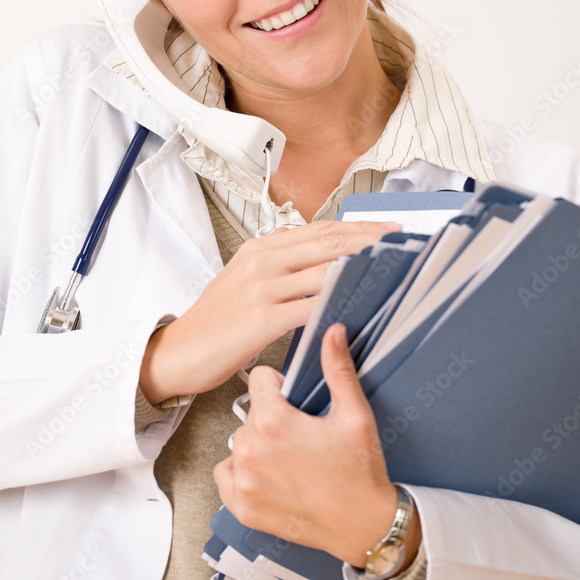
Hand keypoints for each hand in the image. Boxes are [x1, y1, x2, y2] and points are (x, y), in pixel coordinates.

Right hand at [139, 220, 394, 402]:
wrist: (177, 352)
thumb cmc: (214, 322)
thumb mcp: (243, 279)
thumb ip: (278, 264)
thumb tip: (317, 256)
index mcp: (260, 248)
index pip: (320, 229)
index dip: (359, 227)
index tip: (388, 230)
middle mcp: (262, 260)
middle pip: (329, 242)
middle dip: (370, 242)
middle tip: (402, 244)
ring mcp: (261, 287)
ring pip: (325, 270)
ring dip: (363, 270)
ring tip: (393, 272)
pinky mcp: (261, 318)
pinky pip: (310, 307)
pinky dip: (338, 305)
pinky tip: (360, 307)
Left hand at [214, 323, 420, 567]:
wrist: (364, 525)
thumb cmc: (360, 472)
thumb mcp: (354, 413)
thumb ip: (337, 368)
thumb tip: (332, 332)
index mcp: (273, 422)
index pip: (260, 379)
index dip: (281, 386)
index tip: (296, 401)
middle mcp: (251, 450)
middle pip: (252, 412)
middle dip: (273, 416)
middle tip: (302, 434)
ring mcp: (244, 481)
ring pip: (240, 442)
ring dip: (259, 445)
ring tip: (291, 458)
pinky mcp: (242, 507)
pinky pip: (226, 473)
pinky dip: (242, 472)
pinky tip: (270, 474)